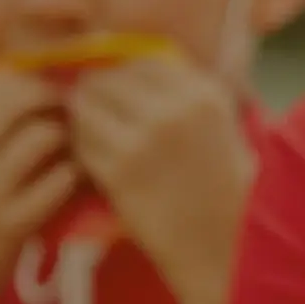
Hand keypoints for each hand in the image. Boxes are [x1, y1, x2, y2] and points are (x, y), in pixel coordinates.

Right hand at [0, 70, 77, 303]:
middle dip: (56, 101)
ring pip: (47, 136)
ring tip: (74, 153)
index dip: (31, 81)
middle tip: (72, 115)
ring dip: (71, 140)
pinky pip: (62, 180)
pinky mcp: (11, 226)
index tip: (50, 92)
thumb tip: (20, 88)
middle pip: (22, 99)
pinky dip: (76, 177)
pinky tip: (76, 185)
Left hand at [67, 58, 251, 303]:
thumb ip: (183, 92)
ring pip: (86, 107)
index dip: (123, 74)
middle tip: (95, 111)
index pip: (141, 60)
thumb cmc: (225, 184)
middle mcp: (173, 108)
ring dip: (82, 119)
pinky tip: (94, 160)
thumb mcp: (221, 123)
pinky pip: (80, 143)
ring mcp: (143, 139)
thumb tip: (133, 66)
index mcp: (203, 94)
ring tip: (93, 135)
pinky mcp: (118, 171)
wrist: (223, 243)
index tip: (117, 89)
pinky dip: (80, 148)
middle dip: (96, 93)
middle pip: (107, 79)